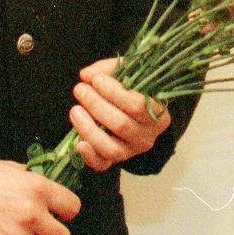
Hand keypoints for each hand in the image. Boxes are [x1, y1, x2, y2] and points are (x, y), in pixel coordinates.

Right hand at [0, 156, 79, 234]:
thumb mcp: (9, 168)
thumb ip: (32, 179)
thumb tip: (48, 188)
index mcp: (36, 188)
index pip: (73, 207)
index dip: (65, 210)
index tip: (58, 212)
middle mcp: (31, 214)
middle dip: (52, 233)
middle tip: (39, 229)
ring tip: (21, 234)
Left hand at [68, 57, 172, 171]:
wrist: (130, 110)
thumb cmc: (130, 89)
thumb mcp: (126, 73)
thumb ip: (107, 70)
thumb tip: (87, 75)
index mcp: (158, 114)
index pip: (138, 106)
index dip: (115, 93)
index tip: (97, 80)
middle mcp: (147, 137)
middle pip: (121, 125)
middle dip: (96, 105)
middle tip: (80, 89)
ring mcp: (130, 151)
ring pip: (111, 148)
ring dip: (88, 128)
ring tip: (75, 109)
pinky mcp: (114, 161)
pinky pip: (102, 165)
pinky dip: (89, 157)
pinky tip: (77, 144)